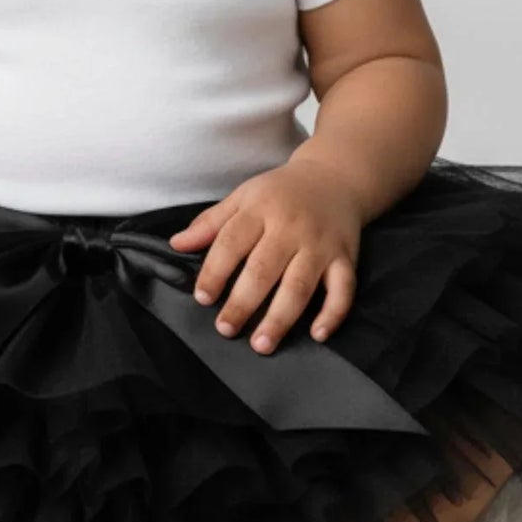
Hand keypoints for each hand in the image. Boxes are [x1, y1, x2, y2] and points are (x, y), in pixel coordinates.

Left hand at [167, 157, 363, 351]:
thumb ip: (211, 222)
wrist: (335, 177)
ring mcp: (320, 244)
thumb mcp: (243, 196)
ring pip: (300, 285)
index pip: (232, 242)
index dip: (215, 271)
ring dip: (280, 318)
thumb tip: (176, 245)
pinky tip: (317, 335)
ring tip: (261, 344)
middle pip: (264, 269)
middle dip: (243, 303)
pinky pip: (344, 289)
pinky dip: (333, 313)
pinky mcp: (346, 258)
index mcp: (261, 209)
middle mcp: (291, 227)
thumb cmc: (280, 192)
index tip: (202, 298)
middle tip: (225, 329)